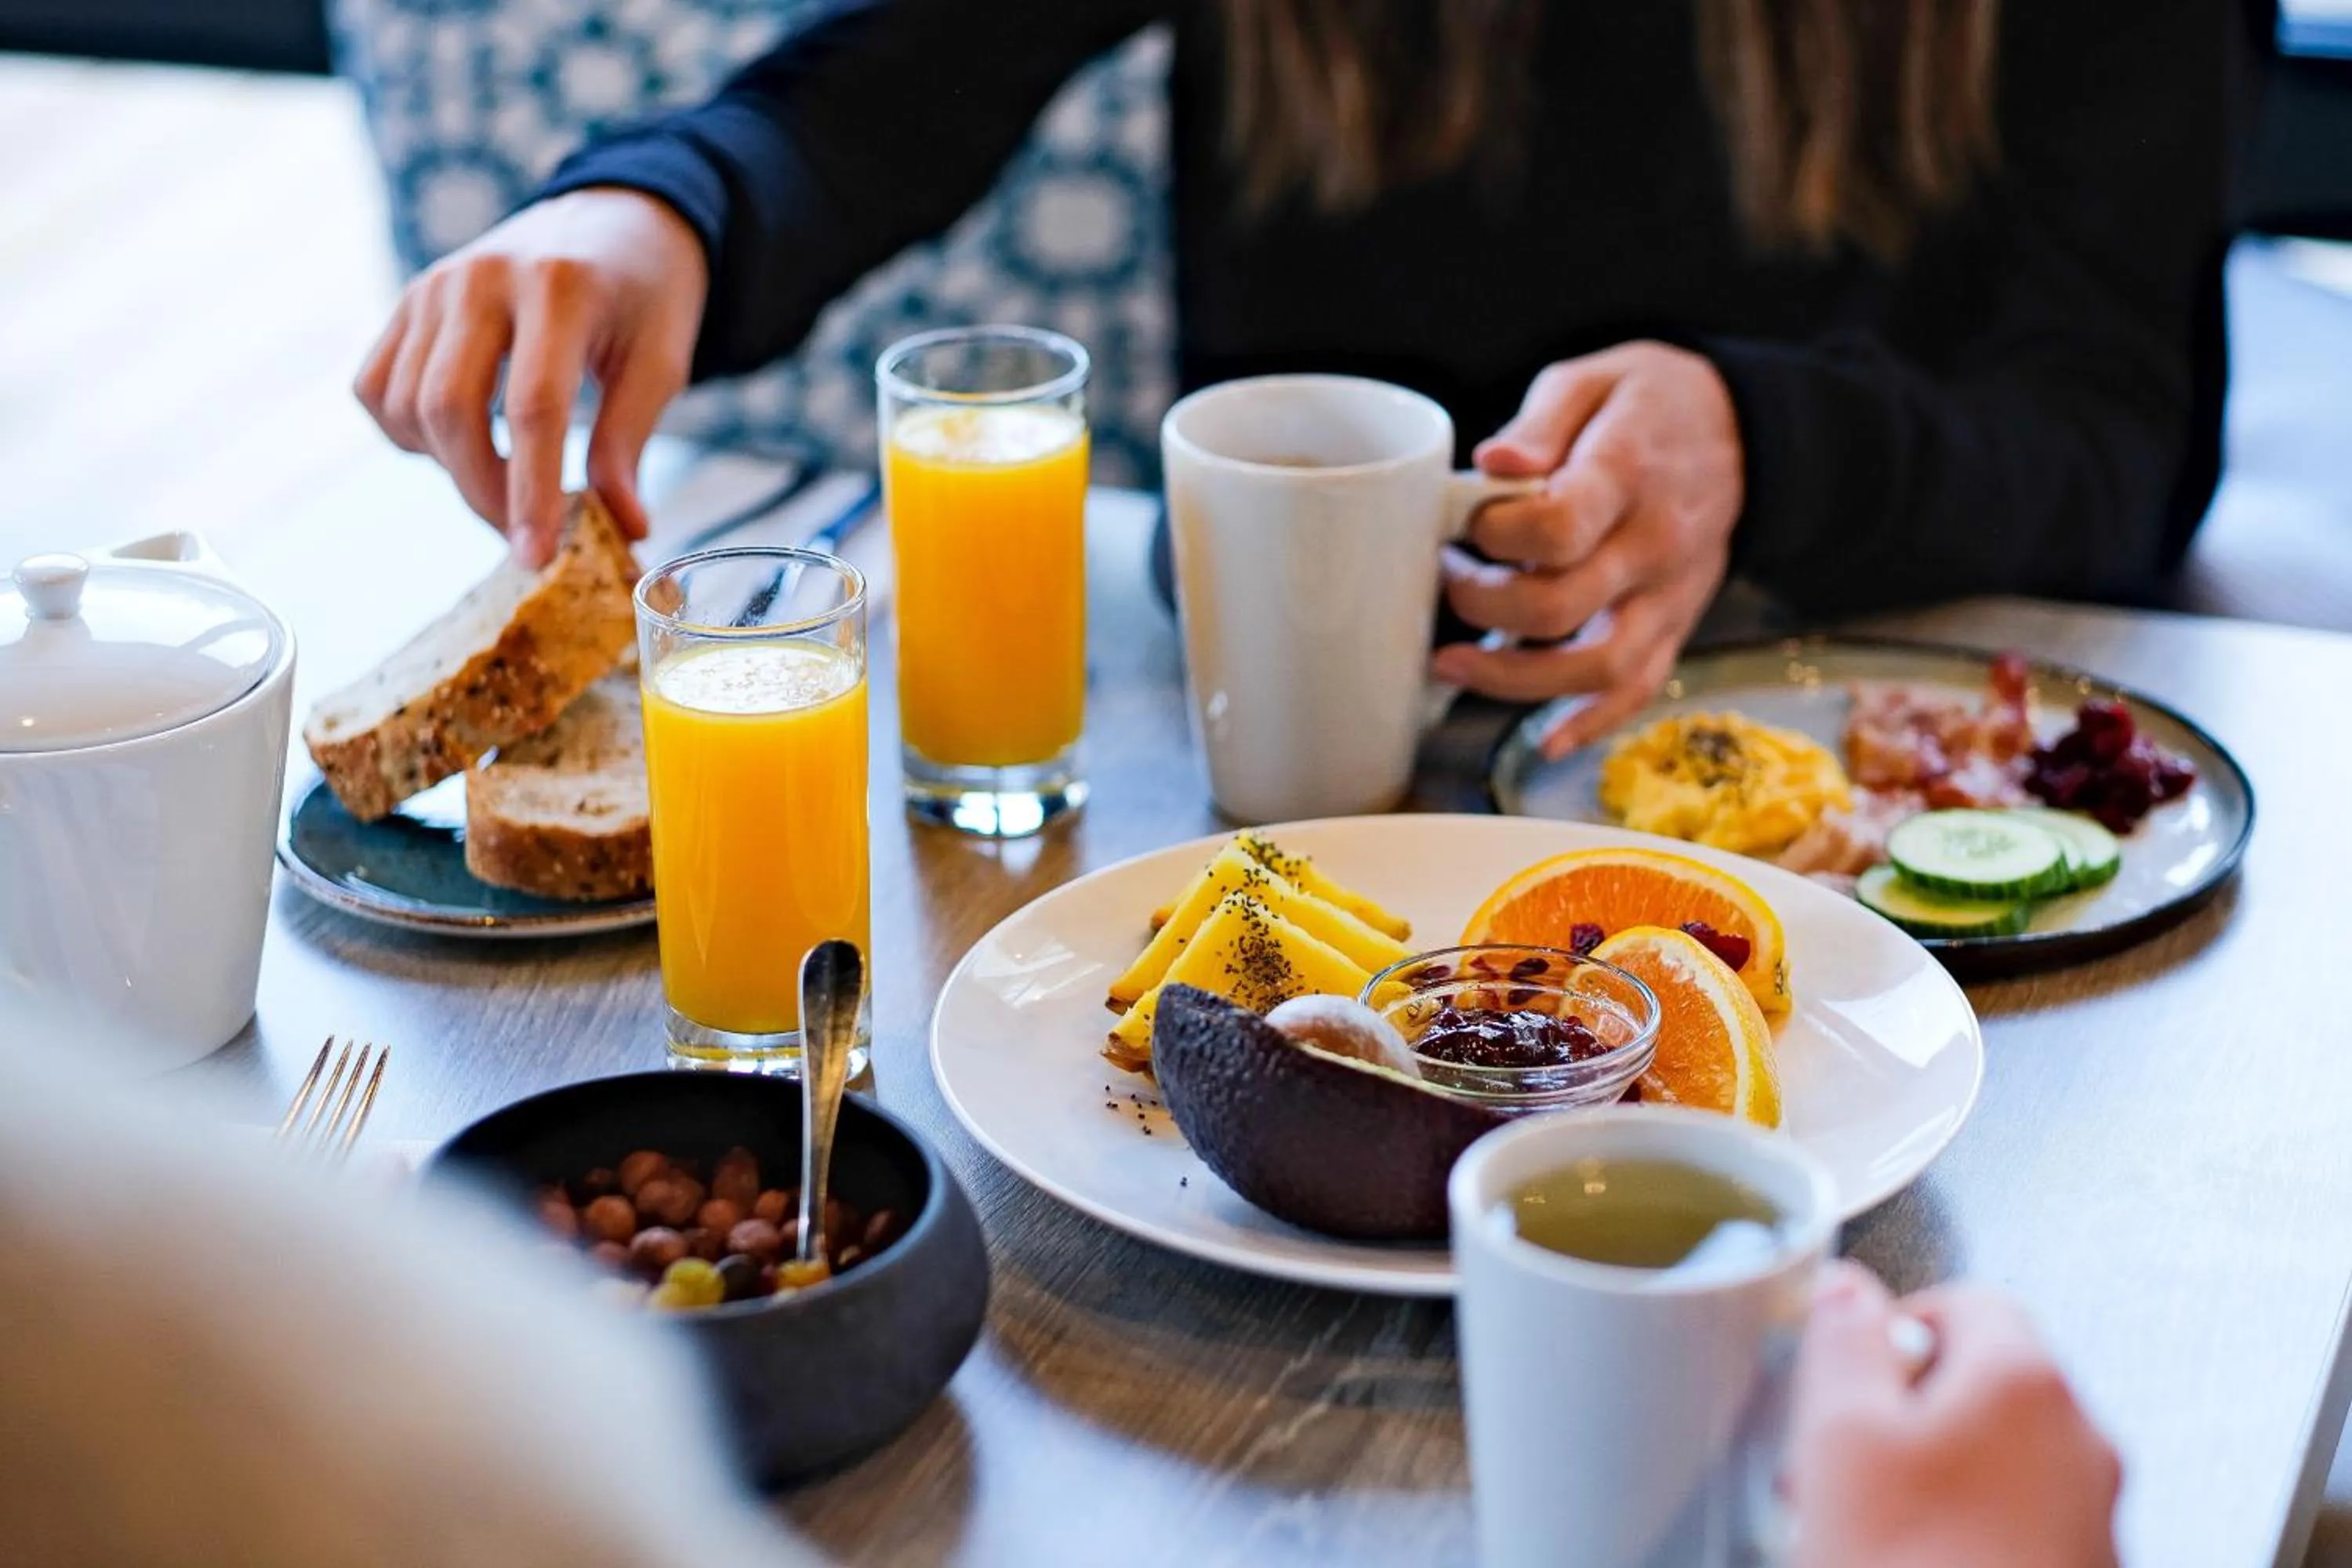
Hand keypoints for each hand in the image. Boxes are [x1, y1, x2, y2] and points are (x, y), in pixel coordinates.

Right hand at [353, 187, 707, 564]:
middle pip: (451, 411)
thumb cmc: (644, 294)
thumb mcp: (661, 362)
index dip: (530, 493)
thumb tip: (621, 528)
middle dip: (484, 493)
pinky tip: (463, 440)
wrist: (609, 219)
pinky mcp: (407, 301)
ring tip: (506, 480)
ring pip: (406, 405)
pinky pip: (377, 388)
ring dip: (450, 467)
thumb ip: (629, 442)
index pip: (533, 408)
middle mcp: (481, 277)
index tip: (537, 557)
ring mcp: (432, 285)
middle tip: (526, 535)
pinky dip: (409, 435)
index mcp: (559, 286)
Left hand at [1434, 341, 1742, 756]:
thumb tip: (1490, 462)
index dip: (1495, 534)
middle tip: (1448, 577)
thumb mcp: (1593, 381)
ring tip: (1452, 663)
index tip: (1468, 523)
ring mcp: (1669, 595)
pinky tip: (1545, 739)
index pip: (1557, 527)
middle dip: (1481, 604)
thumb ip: (1540, 424)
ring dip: (1513, 681)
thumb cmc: (1649, 403)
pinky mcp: (1675, 625)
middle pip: (1559, 606)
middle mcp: (1654, 546)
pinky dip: (1592, 723)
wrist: (1745, 430)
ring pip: (1595, 667)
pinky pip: (1639, 689)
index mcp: (1629, 476)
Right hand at [1789, 1262, 2120, 1567]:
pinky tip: (1910, 1563)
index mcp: (2025, 1379)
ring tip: (1862, 1530)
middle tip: (1838, 1465)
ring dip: (1927, 1478)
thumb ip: (1843, 1338)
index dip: (1889, 1329)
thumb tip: (1848, 1288)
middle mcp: (2078, 1440)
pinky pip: (2013, 1524)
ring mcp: (2089, 1516)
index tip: (1844, 1373)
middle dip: (1900, 1413)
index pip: (1961, 1299)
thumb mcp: (1840, 1437)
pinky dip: (1960, 1533)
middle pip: (1979, 1383)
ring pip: (1994, 1459)